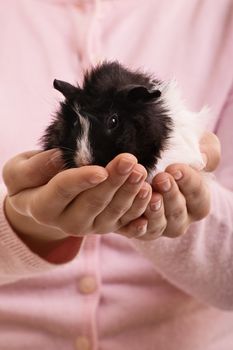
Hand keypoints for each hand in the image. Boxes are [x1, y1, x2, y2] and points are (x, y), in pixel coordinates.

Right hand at [3, 149, 151, 250]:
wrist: (42, 202)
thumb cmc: (30, 182)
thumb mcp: (18, 172)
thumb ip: (34, 168)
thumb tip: (59, 157)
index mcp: (44, 207)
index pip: (63, 191)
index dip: (82, 181)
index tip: (100, 170)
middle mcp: (68, 222)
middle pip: (94, 202)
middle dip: (114, 182)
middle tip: (130, 162)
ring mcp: (91, 227)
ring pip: (114, 212)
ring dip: (131, 194)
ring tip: (142, 174)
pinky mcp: (107, 226)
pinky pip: (126, 223)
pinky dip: (140, 212)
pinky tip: (151, 200)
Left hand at [118, 132, 220, 239]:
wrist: (147, 159)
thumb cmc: (178, 150)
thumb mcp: (198, 144)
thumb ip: (207, 151)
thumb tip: (204, 159)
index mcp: (198, 201)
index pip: (198, 194)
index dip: (188, 182)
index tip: (174, 169)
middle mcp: (180, 218)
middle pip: (179, 212)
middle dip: (170, 195)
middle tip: (161, 179)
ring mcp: (160, 226)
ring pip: (160, 225)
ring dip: (155, 211)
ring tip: (147, 193)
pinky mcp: (139, 229)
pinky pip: (139, 233)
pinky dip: (137, 227)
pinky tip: (135, 217)